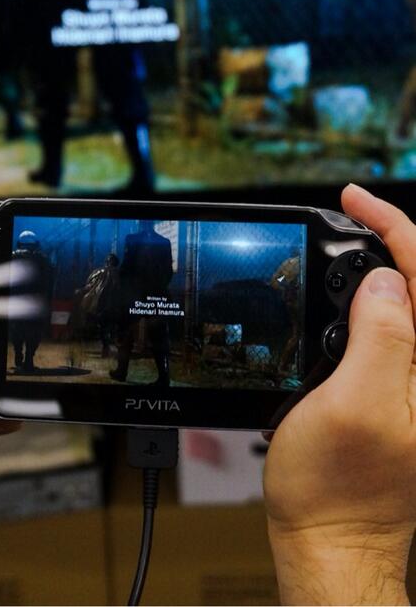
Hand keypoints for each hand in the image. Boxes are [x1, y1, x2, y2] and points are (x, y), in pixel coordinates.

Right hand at [264, 184, 415, 604]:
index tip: (354, 201)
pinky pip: (391, 327)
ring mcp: (414, 382)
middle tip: (351, 212)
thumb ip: (382, 336)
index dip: (393, 227)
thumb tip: (384, 282)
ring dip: (381, 263)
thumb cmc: (338, 488)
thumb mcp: (355, 405)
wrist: (331, 538)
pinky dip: (370, 297)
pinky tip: (348, 293)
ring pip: (405, 302)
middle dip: (392, 237)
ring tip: (352, 237)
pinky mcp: (397, 392)